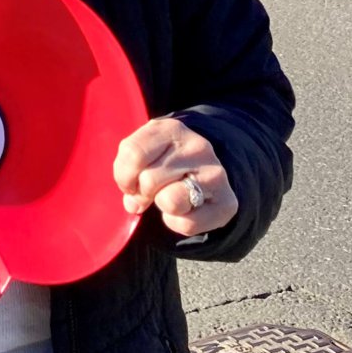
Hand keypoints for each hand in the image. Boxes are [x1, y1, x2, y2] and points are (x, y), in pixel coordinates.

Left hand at [114, 116, 236, 238]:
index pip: (133, 153)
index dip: (124, 176)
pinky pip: (186, 223)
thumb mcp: (144, 154)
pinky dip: (176, 223)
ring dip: (161, 206)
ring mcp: (214, 174)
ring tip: (167, 198)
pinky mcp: (227, 202)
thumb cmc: (164, 160)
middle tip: (149, 193)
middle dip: (142, 193)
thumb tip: (132, 204)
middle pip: (149, 180)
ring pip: (169, 201)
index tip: (130, 182)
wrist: (204, 169)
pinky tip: (183, 210)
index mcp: (170, 129)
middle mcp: (197, 147)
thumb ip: (129, 171)